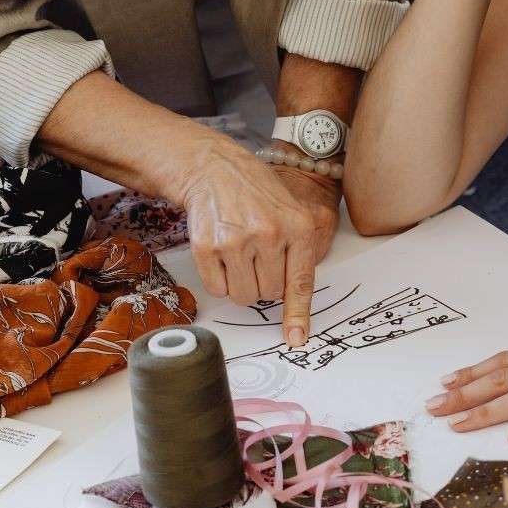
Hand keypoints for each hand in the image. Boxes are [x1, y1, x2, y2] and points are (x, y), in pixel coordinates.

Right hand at [174, 134, 338, 345]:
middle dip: (265, 284)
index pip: (300, 283)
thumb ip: (299, 251)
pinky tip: (222, 254)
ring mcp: (236, 241)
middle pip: (270, 294)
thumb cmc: (257, 194)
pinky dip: (220, 280)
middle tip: (258, 258)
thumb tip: (294, 300)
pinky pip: (218, 289)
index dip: (298, 315)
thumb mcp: (292, 212)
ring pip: (244, 297)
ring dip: (242, 285)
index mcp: (297, 228)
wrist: (215, 168)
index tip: (296, 339)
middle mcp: (268, 235)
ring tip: (241, 255)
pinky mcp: (207, 247)